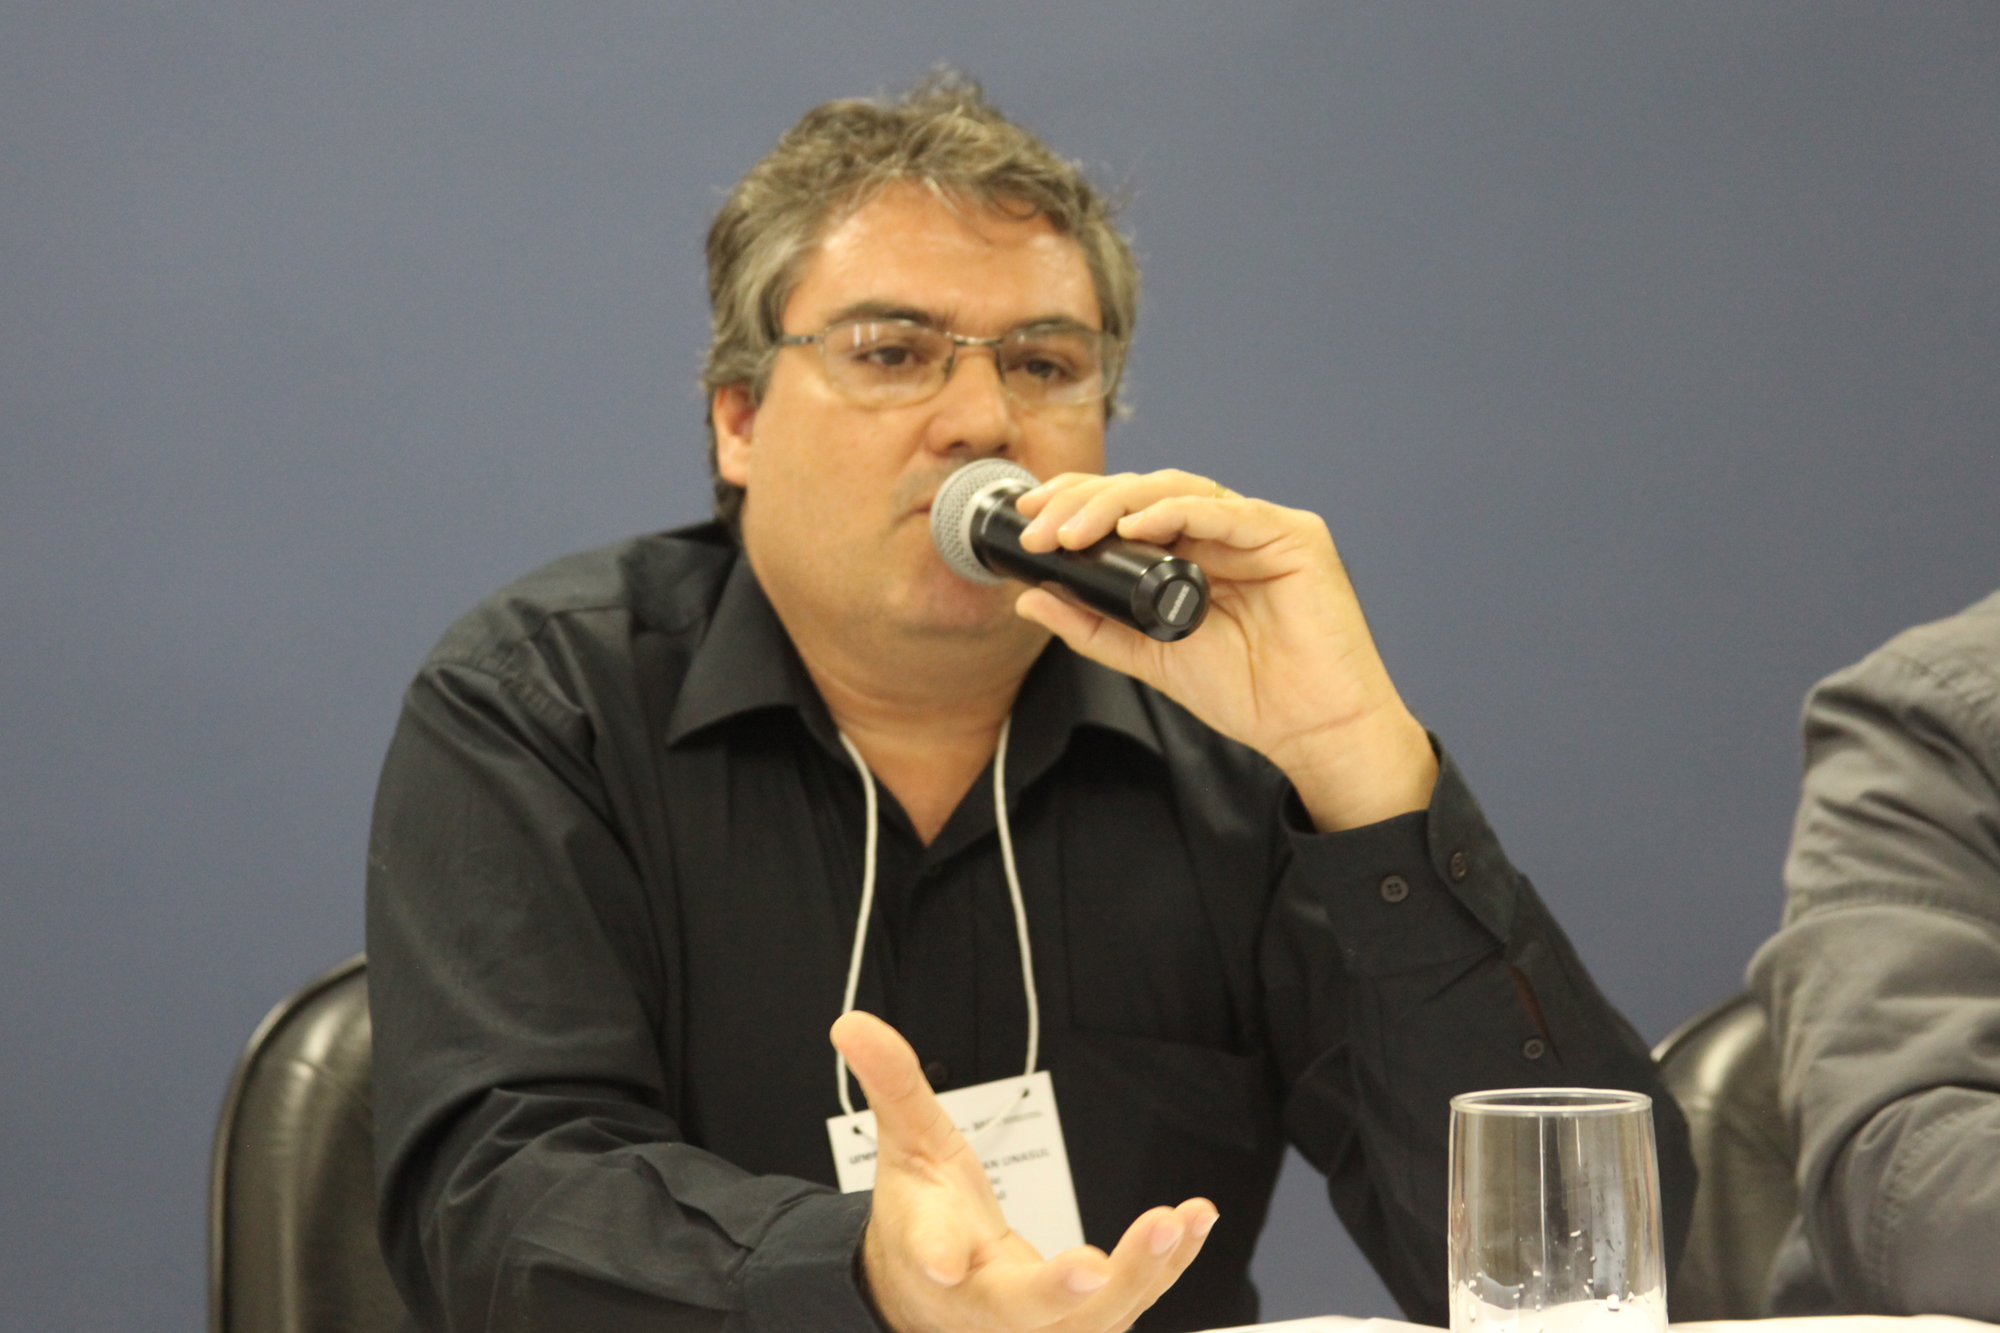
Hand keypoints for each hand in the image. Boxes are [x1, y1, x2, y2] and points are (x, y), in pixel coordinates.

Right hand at [830, 1011, 1217, 1332]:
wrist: (932, 1293)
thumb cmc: (923, 1218)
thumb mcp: (905, 1142)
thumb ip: (891, 1084)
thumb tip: (851, 1024)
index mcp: (930, 1257)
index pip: (926, 1255)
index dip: (934, 1254)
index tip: (941, 1258)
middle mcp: (983, 1307)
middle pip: (1021, 1314)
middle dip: (1060, 1294)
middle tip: (1095, 1267)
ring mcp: (1037, 1325)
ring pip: (1090, 1321)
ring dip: (1139, 1275)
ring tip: (1174, 1222)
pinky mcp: (1082, 1323)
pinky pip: (1129, 1303)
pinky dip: (1166, 1267)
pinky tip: (1194, 1222)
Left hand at [1013, 470, 1436, 830]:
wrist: (1311, 731)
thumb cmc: (1248, 693)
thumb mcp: (1149, 656)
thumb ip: (1092, 626)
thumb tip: (1030, 598)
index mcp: (1196, 552)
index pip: (1131, 509)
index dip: (1079, 504)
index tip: (1029, 520)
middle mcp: (1226, 531)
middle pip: (1148, 492)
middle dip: (1085, 501)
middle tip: (1039, 527)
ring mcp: (1261, 528)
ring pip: (1179, 490)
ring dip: (1117, 505)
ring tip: (1072, 531)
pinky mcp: (1294, 536)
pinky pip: (1226, 511)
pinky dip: (1176, 513)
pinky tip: (1135, 528)